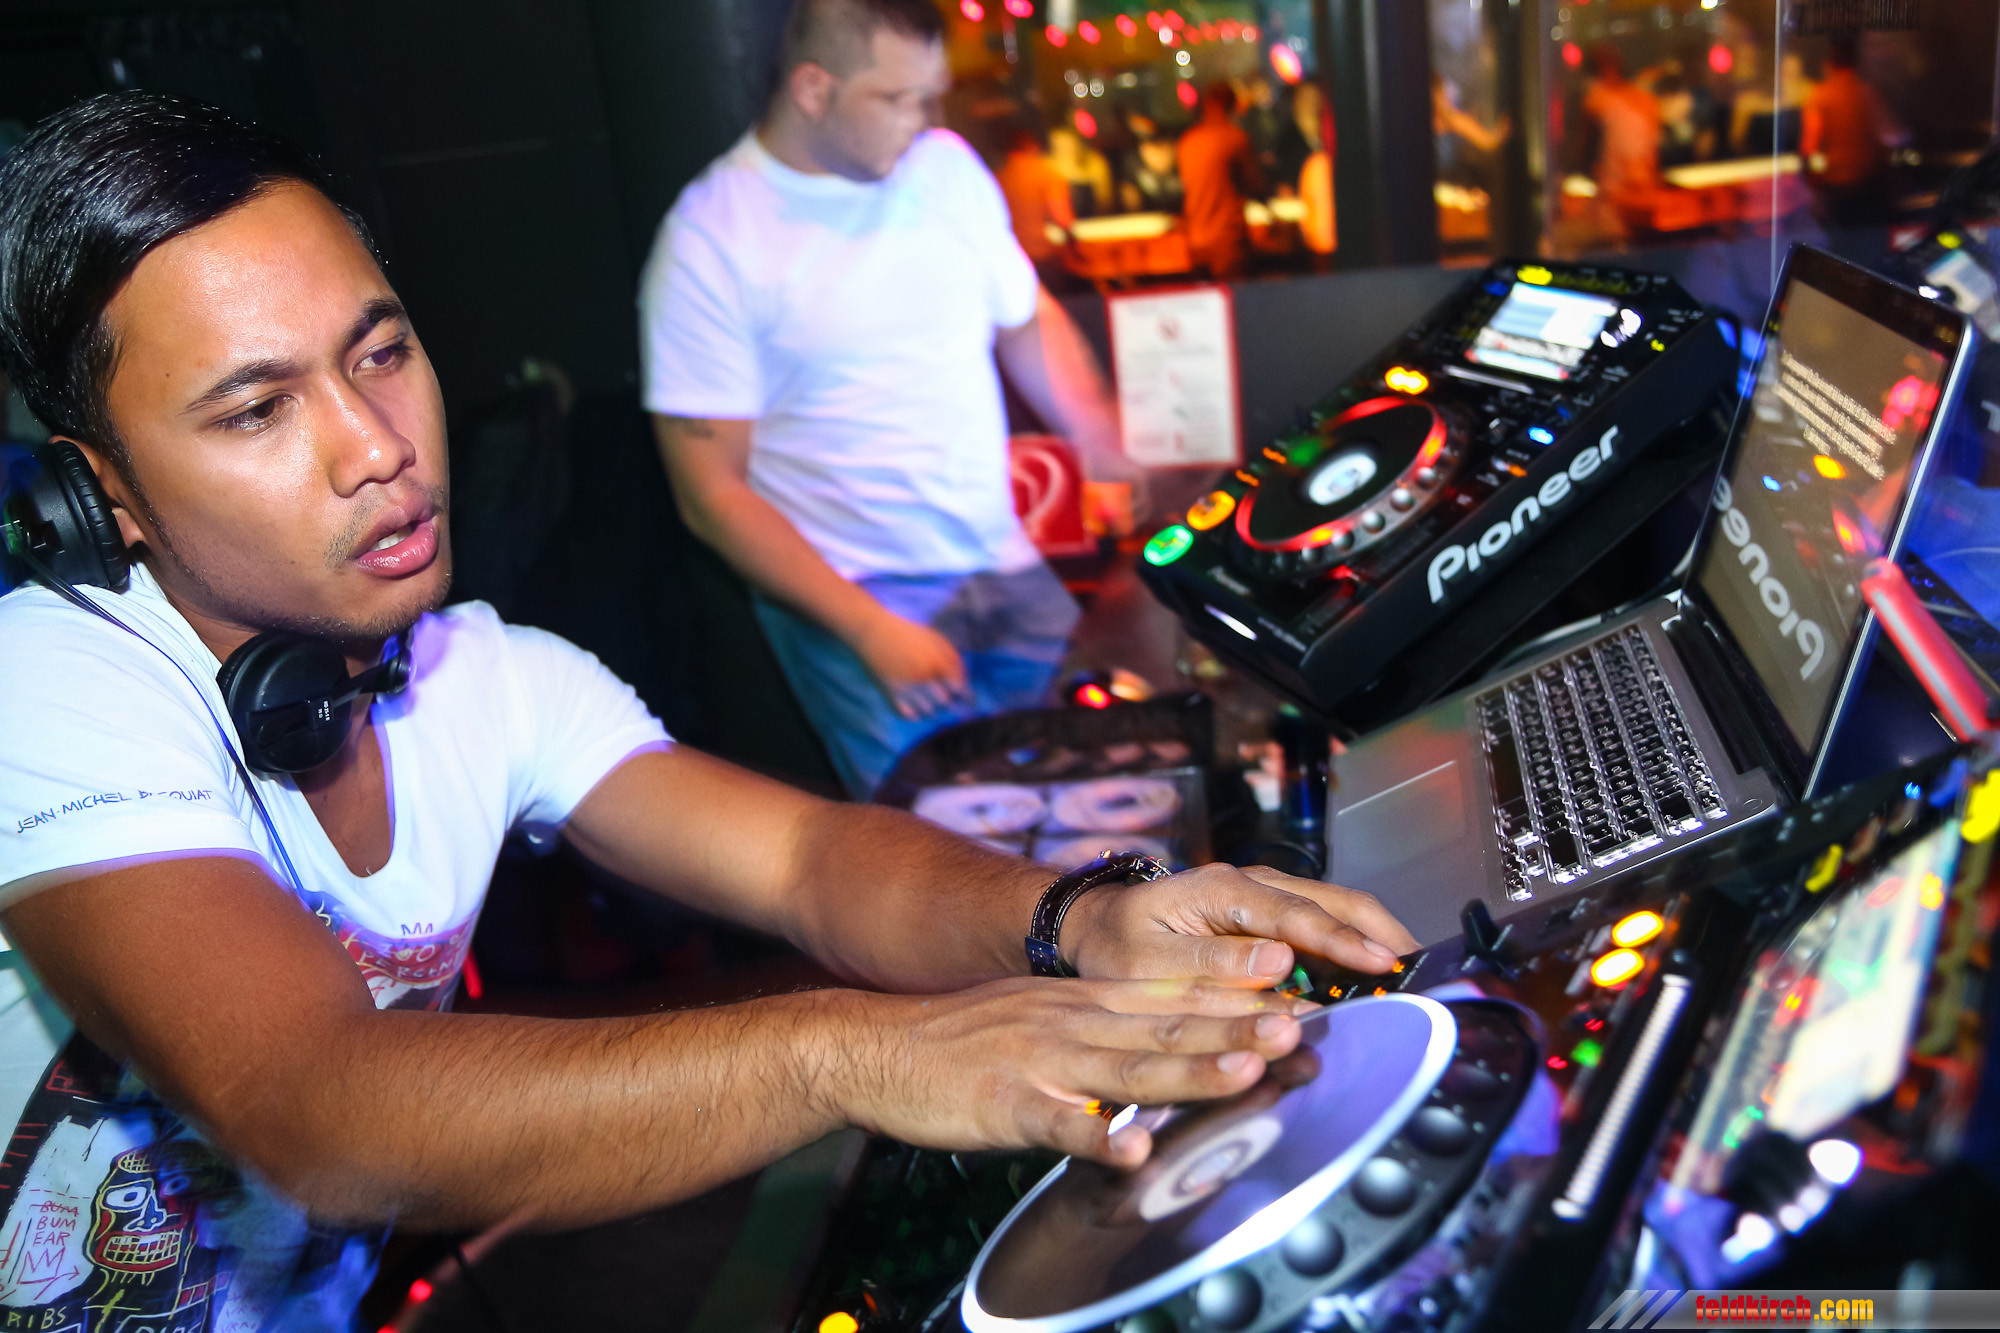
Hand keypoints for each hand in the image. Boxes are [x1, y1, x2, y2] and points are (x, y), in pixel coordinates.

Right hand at [825, 978, 1314, 1166]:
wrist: (878, 1048)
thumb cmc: (963, 1041)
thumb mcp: (1042, 1014)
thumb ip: (1103, 1026)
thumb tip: (1168, 1034)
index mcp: (1084, 1003)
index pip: (1172, 997)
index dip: (1233, 999)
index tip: (1292, 997)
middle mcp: (1073, 1023)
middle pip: (1166, 1028)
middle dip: (1235, 1028)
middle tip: (1296, 1026)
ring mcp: (1042, 1062)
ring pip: (1128, 1069)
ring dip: (1191, 1071)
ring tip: (1246, 1072)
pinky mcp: (1007, 1105)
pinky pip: (1058, 1125)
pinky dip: (1097, 1138)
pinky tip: (1131, 1150)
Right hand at [849, 610, 968, 719]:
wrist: (871, 632)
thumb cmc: (906, 633)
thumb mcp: (935, 639)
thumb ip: (953, 660)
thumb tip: (963, 683)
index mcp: (935, 661)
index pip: (958, 688)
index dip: (962, 692)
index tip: (960, 692)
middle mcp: (921, 677)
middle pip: (944, 703)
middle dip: (947, 700)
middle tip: (944, 694)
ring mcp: (905, 688)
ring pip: (927, 712)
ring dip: (931, 708)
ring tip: (928, 698)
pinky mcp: (890, 695)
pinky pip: (909, 715)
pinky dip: (915, 714)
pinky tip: (914, 703)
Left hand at [1060, 863, 1420, 985]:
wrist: (1096, 926)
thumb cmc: (1118, 947)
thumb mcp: (1149, 963)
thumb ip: (1212, 965)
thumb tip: (1279, 963)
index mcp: (1222, 890)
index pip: (1297, 913)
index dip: (1343, 942)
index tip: (1383, 967)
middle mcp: (1251, 884)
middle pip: (1334, 900)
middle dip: (1381, 934)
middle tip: (1422, 973)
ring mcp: (1263, 896)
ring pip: (1336, 907)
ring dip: (1374, 938)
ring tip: (1412, 975)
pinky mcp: (1267, 915)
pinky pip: (1321, 923)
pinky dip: (1353, 946)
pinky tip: (1374, 977)